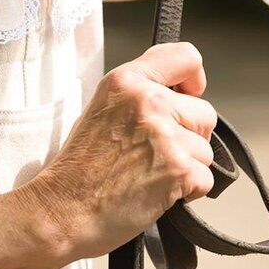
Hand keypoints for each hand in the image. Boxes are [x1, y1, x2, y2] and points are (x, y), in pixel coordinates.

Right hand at [19, 42, 216, 262]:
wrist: (61, 210)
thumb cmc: (78, 169)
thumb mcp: (101, 110)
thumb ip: (139, 97)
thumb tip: (178, 99)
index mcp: (127, 81)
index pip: (186, 57)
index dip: (194, 80)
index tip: (187, 95)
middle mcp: (148, 101)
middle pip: (205, 113)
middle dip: (190, 137)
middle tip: (154, 154)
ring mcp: (165, 134)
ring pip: (206, 151)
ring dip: (186, 167)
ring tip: (148, 175)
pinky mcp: (177, 168)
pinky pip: (206, 179)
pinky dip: (187, 192)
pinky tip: (155, 192)